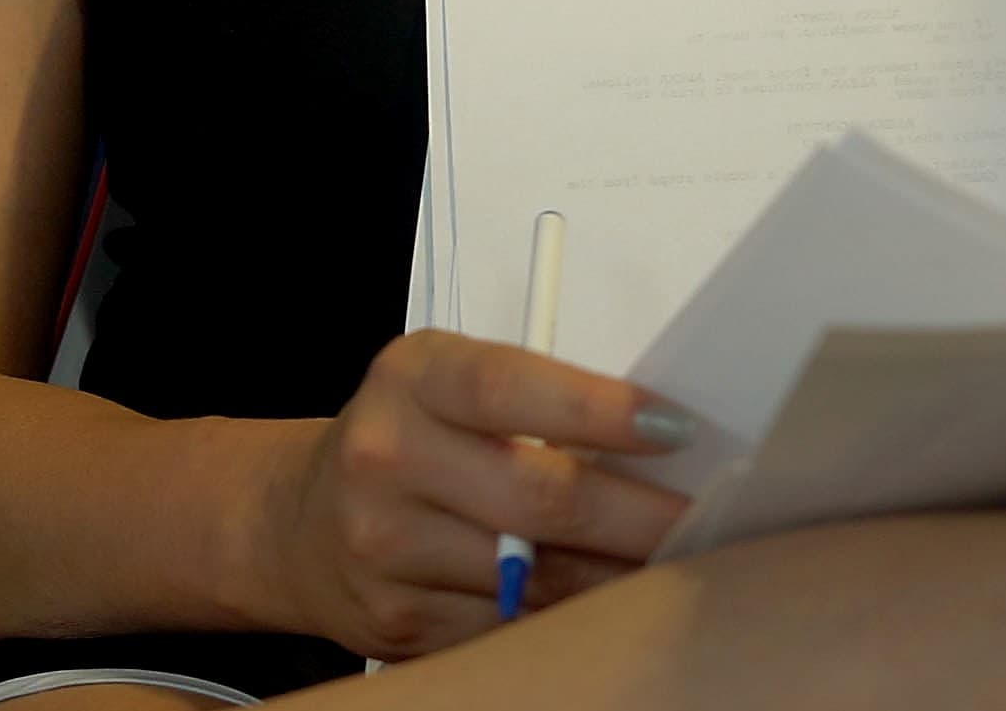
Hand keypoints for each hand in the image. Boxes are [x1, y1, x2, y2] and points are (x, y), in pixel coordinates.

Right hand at [239, 329, 695, 660]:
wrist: (299, 524)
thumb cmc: (410, 438)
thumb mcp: (450, 387)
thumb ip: (536, 402)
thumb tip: (666, 440)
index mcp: (412, 378)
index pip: (510, 388)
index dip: (599, 410)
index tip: (676, 427)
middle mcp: (386, 457)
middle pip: (539, 498)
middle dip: (640, 516)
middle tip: (706, 518)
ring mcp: (386, 548)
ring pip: (536, 578)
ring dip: (617, 577)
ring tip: (674, 563)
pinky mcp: (398, 622)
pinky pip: (510, 627)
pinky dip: (567, 618)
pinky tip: (603, 602)